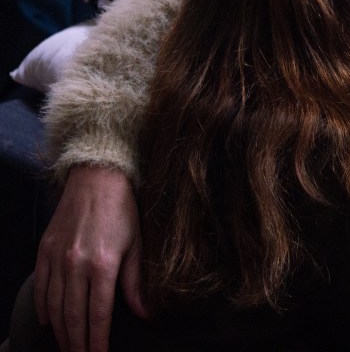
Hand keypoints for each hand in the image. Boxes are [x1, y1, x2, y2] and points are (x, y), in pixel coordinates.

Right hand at [34, 165, 145, 351]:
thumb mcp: (137, 244)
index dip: (98, 340)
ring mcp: (57, 258)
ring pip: (54, 306)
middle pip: (73, 315)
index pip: (99, 314)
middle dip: (77, 342)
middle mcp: (76, 264)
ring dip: (60, 331)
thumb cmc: (122, 210)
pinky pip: (41, 287)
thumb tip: (143, 312)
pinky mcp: (45, 251)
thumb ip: (136, 281)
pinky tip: (50, 322)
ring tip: (68, 347)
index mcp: (103, 264)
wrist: (97, 178)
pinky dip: (44, 308)